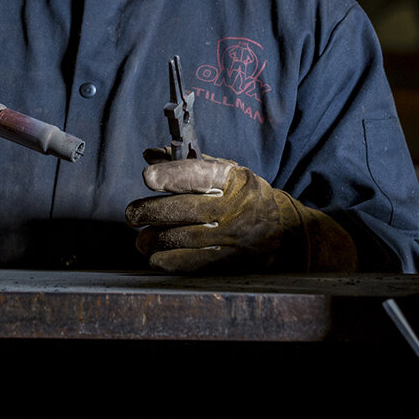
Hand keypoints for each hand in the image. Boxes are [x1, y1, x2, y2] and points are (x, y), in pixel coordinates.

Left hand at [124, 154, 357, 272]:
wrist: (286, 232)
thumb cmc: (244, 197)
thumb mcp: (226, 174)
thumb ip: (188, 165)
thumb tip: (150, 154)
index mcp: (234, 180)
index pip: (201, 175)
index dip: (173, 175)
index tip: (148, 176)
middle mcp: (236, 208)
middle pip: (188, 210)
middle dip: (154, 212)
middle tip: (132, 215)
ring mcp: (235, 238)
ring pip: (187, 240)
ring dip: (157, 241)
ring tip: (141, 240)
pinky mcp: (233, 262)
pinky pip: (195, 264)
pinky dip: (170, 261)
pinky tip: (156, 258)